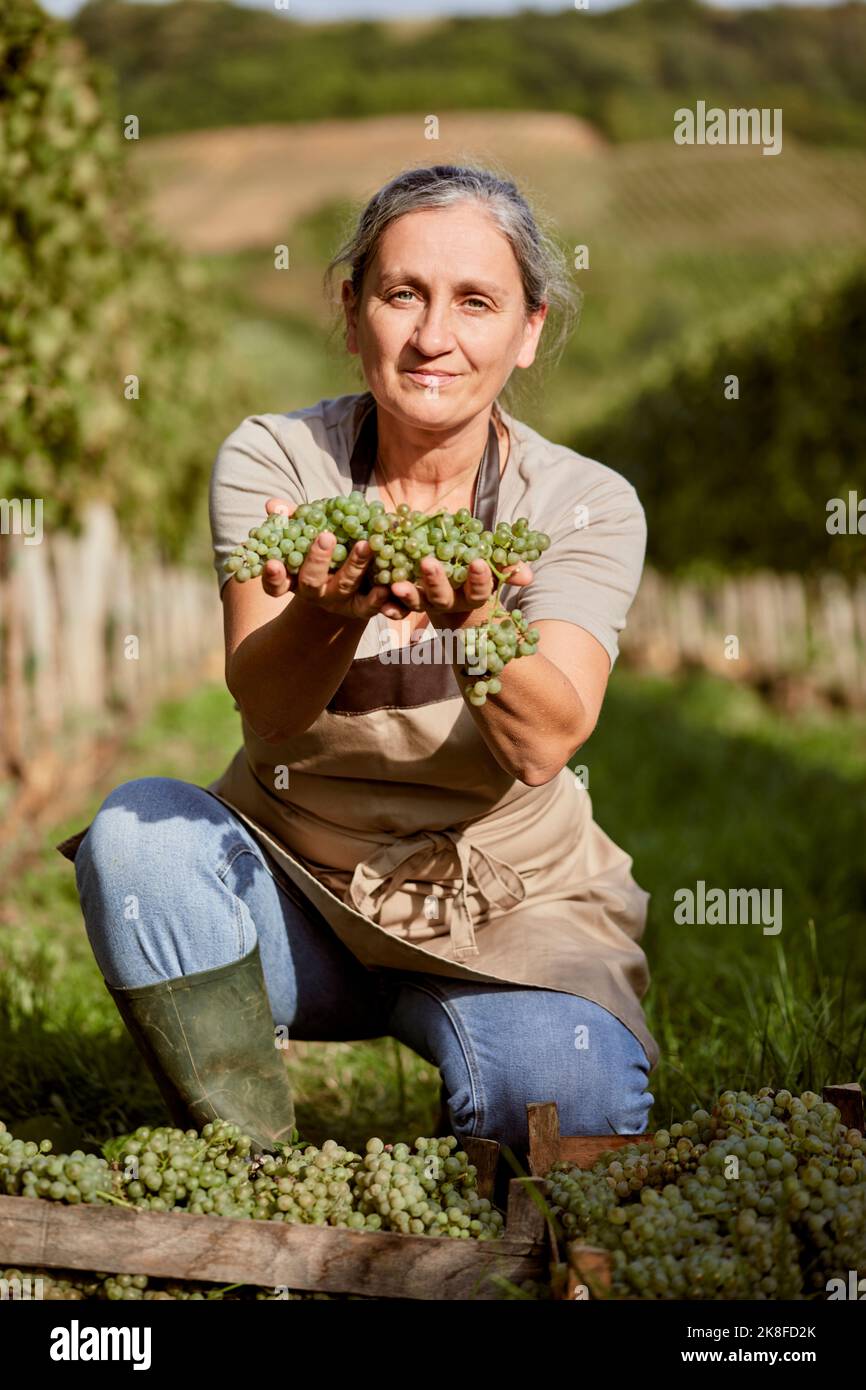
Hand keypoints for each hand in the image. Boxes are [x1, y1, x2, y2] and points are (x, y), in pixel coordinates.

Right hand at [259, 498, 405, 621]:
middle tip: (325, 537)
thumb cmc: (325, 550)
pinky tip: (384, 587)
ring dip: (353, 566)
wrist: (354, 583)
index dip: (273, 576)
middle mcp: (315, 593)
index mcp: (295, 579)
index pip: (276, 583)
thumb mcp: (309, 534)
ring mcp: (339, 602)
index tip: (272, 563)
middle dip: (317, 560)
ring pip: (344, 586)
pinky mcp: (362, 608)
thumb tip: (273, 505)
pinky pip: (370, 606)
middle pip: (311, 582)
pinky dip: (377, 598)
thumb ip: (293, 520)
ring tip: (364, 545)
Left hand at [388, 554, 534, 629]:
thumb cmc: (471, 564)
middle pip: (443, 596)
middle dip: (436, 581)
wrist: (446, 577)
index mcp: (471, 593)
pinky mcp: (404, 601)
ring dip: (408, 595)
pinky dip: (386, 604)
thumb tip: (528, 575)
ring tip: (397, 584)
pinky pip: (395, 607)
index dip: (479, 578)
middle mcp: (449, 601)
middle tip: (429, 562)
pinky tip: (379, 596)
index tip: (477, 562)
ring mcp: (425, 602)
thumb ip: (507, 564)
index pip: (479, 588)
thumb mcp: (488, 559)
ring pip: (417, 602)